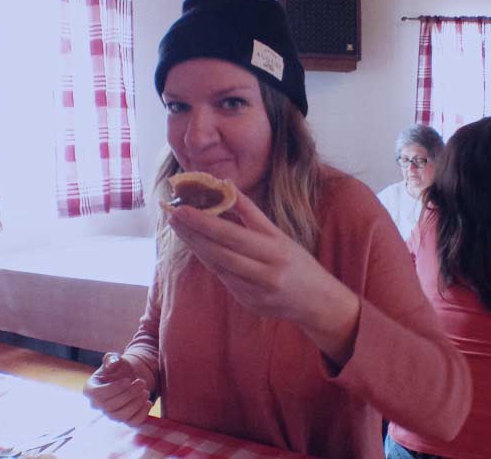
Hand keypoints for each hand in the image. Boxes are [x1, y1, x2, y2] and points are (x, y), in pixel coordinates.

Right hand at [83, 352, 151, 425]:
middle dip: (128, 395)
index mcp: (90, 389)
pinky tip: (148, 403)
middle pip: (110, 406)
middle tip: (141, 383)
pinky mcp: (124, 420)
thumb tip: (112, 363)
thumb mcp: (114, 359)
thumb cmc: (118, 369)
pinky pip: (131, 423)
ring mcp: (110, 415)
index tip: (128, 380)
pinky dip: (141, 414)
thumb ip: (112, 359)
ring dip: (135, 404)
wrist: (128, 378)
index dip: (114, 389)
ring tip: (145, 391)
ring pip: (121, 417)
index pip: (99, 394)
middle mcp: (97, 405)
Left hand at [166, 190, 359, 363]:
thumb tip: (227, 186)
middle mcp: (267, 270)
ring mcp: (257, 290)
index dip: (205, 221)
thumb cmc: (297, 262)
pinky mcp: (251, 303)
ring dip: (196, 246)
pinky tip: (197, 247)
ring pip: (219, 266)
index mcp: (276, 248)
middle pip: (221, 250)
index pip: (233, 233)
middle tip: (172, 214)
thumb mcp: (279, 235)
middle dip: (194, 231)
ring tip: (179, 228)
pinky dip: (210, 262)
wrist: (318, 301)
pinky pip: (225, 280)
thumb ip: (252, 214)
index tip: (183, 207)